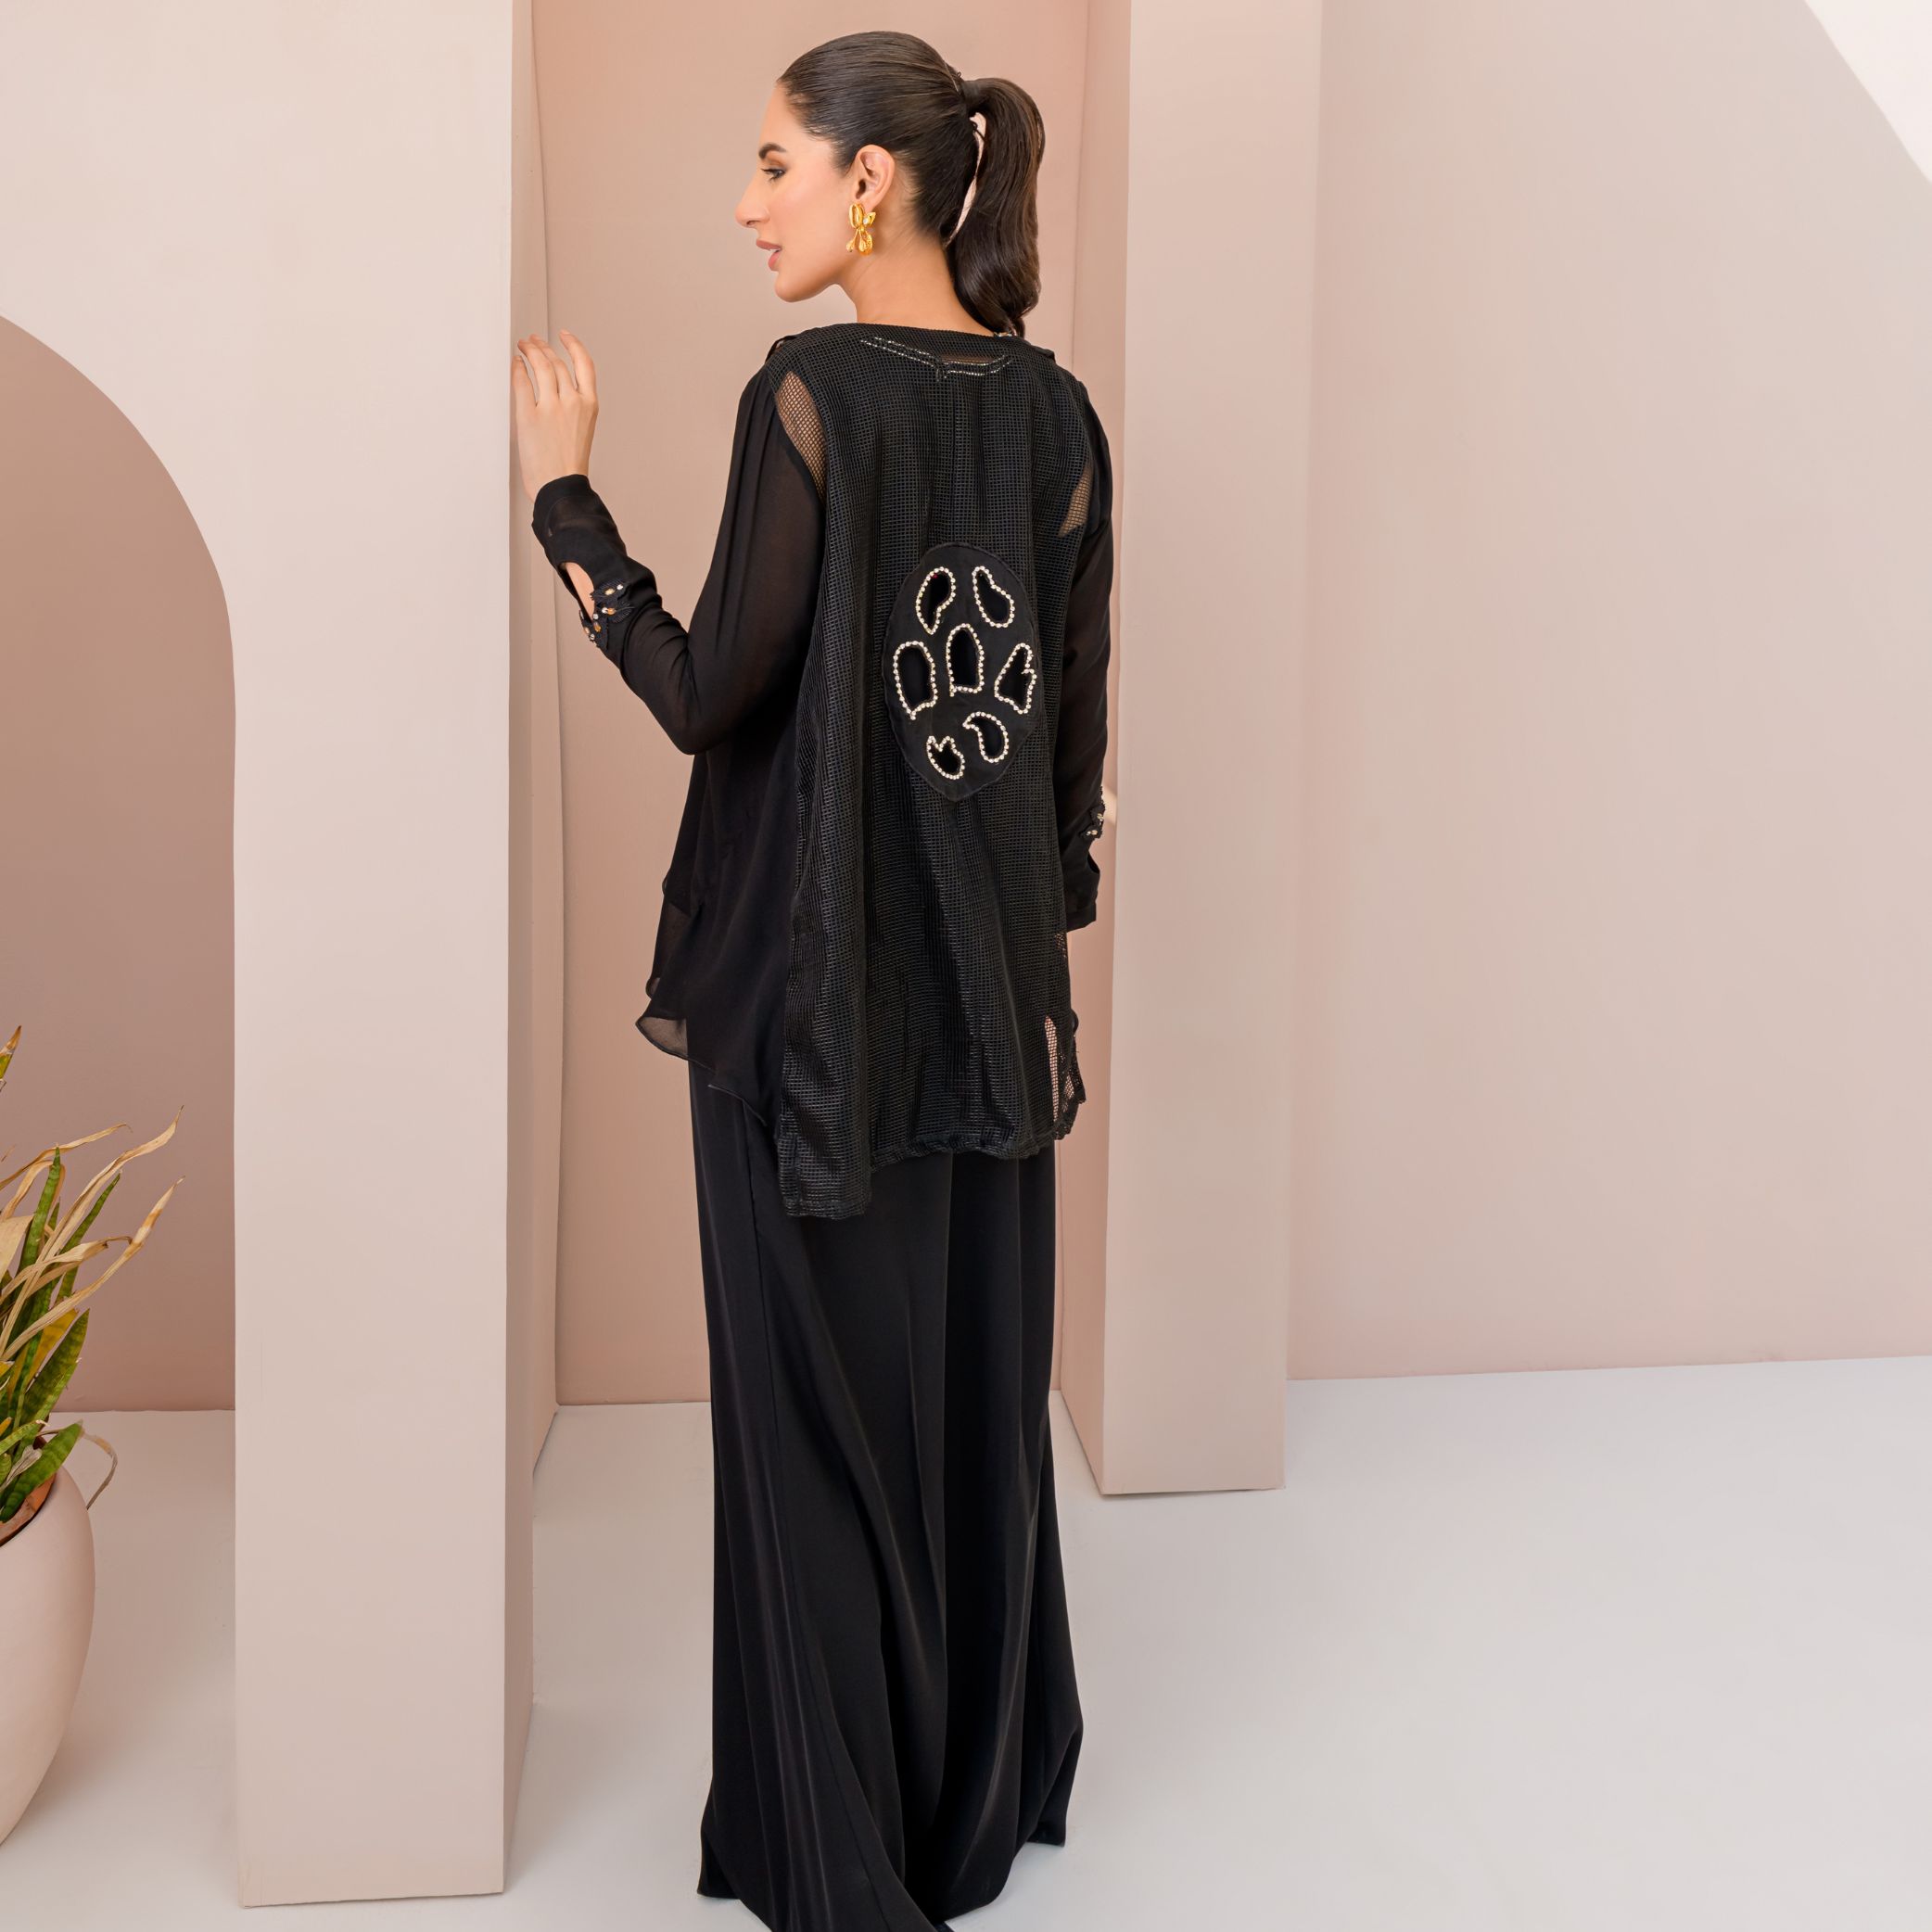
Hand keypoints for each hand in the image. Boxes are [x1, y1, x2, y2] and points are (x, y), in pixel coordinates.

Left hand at [512, 329, 598, 503]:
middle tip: (533, 341)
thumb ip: (573, 407)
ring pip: (540, 366)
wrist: (560, 486)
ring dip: (530, 351)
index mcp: (589, 406)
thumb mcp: (582, 431)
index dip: (574, 345)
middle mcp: (572, 401)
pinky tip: (515, 365)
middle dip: (544, 346)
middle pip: (557, 362)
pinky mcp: (529, 415)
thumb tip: (553, 386)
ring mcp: (551, 407)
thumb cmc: (569, 466)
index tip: (563, 335)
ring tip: (523, 346)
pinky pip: (522, 382)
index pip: (584, 364)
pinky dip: (518, 369)